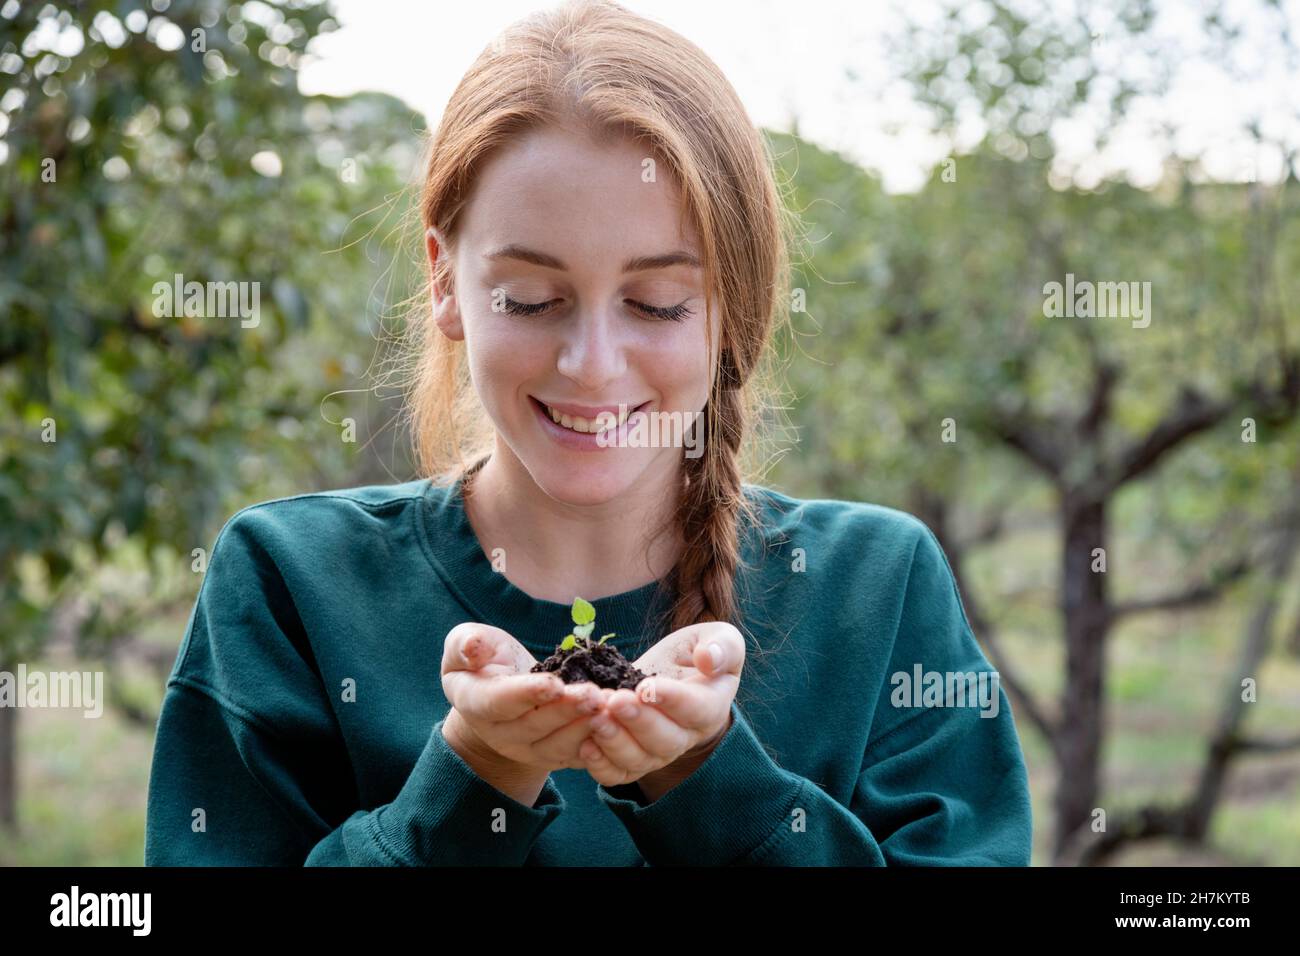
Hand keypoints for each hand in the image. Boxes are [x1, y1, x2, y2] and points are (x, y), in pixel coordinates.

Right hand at [440, 622, 606, 773]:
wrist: (501, 691)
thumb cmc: (484, 660)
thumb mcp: (464, 643)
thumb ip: (465, 644)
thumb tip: (472, 649)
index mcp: (476, 703)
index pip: (500, 702)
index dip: (527, 694)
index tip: (554, 683)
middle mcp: (502, 734)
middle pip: (536, 726)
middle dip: (567, 711)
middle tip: (595, 696)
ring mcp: (529, 749)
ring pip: (559, 746)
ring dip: (586, 728)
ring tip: (611, 708)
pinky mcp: (556, 755)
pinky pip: (578, 756)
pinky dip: (599, 743)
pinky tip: (618, 724)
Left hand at [578, 621, 742, 790]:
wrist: (670, 676)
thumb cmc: (695, 654)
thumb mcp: (718, 638)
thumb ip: (722, 646)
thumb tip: (708, 659)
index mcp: (710, 707)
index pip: (695, 709)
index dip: (671, 700)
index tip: (646, 686)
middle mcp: (685, 737)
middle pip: (664, 740)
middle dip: (637, 721)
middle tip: (615, 701)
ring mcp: (657, 753)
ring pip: (638, 760)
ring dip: (615, 741)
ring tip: (596, 718)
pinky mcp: (631, 761)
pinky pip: (616, 774)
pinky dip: (600, 765)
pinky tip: (586, 745)